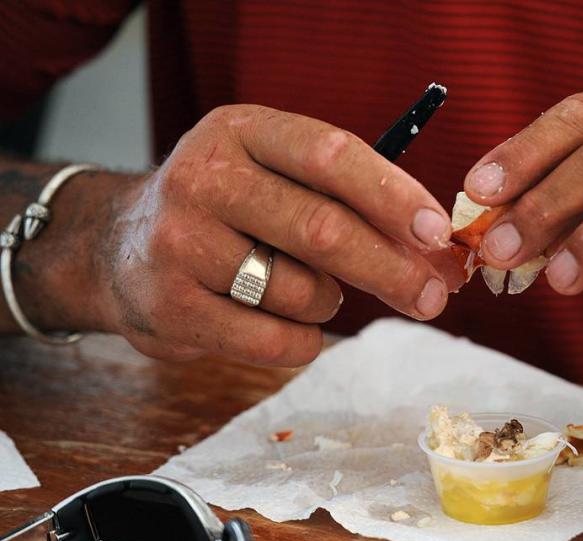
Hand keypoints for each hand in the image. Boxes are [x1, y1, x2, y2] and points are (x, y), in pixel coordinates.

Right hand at [53, 105, 458, 364]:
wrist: (117, 248)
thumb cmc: (228, 212)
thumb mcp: (271, 174)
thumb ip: (345, 199)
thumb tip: (435, 252)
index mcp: (241, 131)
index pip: (332, 155)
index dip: (394, 196)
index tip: (438, 233)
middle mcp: (203, 177)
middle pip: (324, 229)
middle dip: (391, 269)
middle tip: (434, 296)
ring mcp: (180, 241)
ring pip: (302, 291)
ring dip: (329, 303)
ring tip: (310, 292)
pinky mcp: (171, 305)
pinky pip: (275, 340)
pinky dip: (303, 341)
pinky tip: (291, 326)